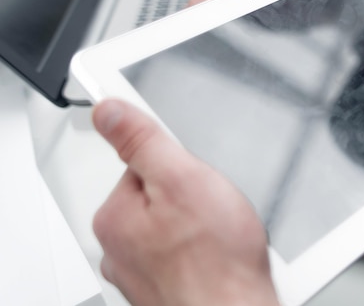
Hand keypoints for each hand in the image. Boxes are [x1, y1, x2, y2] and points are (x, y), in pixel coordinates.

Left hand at [92, 99, 278, 305]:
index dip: (178, 165)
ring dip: (198, 225)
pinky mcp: (164, 288)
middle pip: (159, 196)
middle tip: (212, 212)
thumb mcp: (182, 178)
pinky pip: (183, 252)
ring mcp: (141, 273)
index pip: (141, 165)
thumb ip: (142, 140)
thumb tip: (108, 110)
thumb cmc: (216, 260)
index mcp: (115, 216)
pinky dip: (200, 250)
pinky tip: (217, 256)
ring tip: (219, 237)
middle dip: (190, 197)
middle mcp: (119, 249)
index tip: (194, 177)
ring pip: (174, 226)